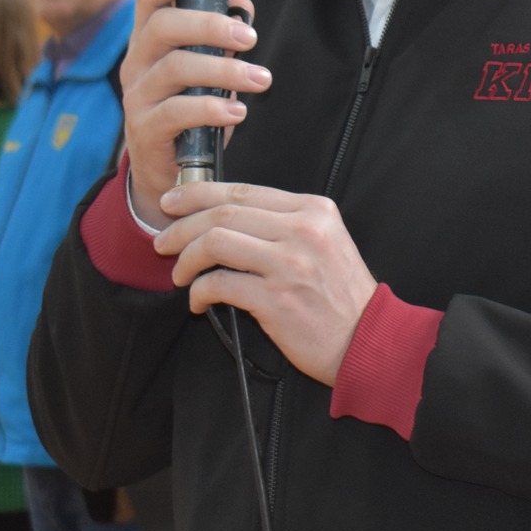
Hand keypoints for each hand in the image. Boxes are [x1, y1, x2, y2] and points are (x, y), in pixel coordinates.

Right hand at [122, 0, 267, 227]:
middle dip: (210, 26)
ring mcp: (137, 95)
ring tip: (260, 80)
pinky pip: (176, 112)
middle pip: (164, 27)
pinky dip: (211, 109)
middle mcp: (136, 61)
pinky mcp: (144, 129)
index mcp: (149, 39)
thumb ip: (220, 39)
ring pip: (175, 68)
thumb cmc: (190, 110)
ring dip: (224, 71)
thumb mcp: (205, 70)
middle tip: (250, 39)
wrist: (167, 172)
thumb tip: (242, 5)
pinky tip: (238, 112)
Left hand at [154, 182, 378, 385]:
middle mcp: (303, 230)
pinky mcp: (276, 299)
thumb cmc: (342, 296)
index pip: (243, 191)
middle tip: (163, 240)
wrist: (367, 339)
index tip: (174, 203)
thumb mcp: (326, 242)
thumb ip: (285, 223)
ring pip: (214, 242)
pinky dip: (199, 291)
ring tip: (179, 273)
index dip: (199, 194)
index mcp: (314, 210)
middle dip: (181, 226)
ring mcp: (289, 264)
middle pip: (223, 213)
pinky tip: (198, 300)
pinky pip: (218, 284)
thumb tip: (225, 217)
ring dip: (186, 258)